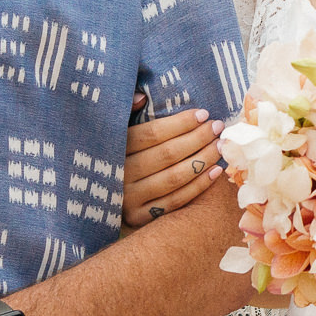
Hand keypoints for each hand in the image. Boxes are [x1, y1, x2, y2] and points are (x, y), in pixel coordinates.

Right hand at [124, 91, 223, 229]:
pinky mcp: (139, 218)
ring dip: (202, 160)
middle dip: (197, 138)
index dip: (180, 123)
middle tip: (217, 127)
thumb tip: (142, 97)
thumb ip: (127, 111)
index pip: (152, 134)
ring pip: (174, 177)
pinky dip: (199, 185)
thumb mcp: (114, 131)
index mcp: (113, 148)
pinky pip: (176, 200)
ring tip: (219, 146)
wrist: (96, 200)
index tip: (203, 114)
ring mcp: (129, 199)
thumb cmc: (116, 156)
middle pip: (167, 154)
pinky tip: (216, 171)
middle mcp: (120, 174)